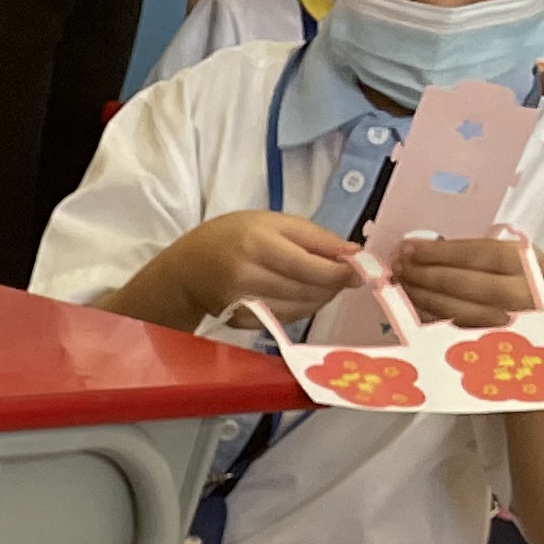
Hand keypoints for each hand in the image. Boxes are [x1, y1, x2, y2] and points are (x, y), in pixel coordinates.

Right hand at [177, 207, 362, 318]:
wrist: (186, 269)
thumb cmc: (231, 236)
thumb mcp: (272, 221)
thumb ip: (314, 236)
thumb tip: (353, 254)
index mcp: (259, 242)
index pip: (310, 265)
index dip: (339, 272)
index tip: (357, 270)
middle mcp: (249, 275)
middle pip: (307, 289)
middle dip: (332, 286)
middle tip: (344, 278)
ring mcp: (242, 302)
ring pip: (299, 309)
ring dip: (320, 299)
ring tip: (324, 286)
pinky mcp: (240, 322)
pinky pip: (283, 319)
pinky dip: (301, 310)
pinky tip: (302, 297)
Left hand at [387, 228, 540, 330]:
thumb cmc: (526, 295)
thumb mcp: (516, 266)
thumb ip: (483, 259)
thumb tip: (428, 252)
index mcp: (529, 265)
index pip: (480, 253)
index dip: (441, 251)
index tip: (410, 247)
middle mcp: (523, 294)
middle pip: (466, 282)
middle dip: (426, 273)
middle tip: (399, 266)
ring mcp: (509, 325)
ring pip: (458, 310)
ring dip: (423, 296)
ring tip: (402, 283)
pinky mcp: (494, 348)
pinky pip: (456, 331)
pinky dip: (431, 319)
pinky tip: (413, 307)